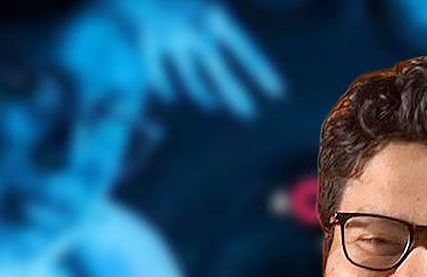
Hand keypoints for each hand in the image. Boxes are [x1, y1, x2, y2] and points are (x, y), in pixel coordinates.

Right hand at [119, 0, 284, 120]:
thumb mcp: (214, 6)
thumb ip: (226, 30)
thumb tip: (246, 63)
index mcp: (218, 18)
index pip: (247, 52)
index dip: (264, 74)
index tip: (279, 94)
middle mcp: (197, 31)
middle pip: (221, 75)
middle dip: (237, 96)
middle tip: (250, 114)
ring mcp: (172, 39)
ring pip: (192, 82)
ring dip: (204, 97)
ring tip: (213, 104)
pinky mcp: (147, 41)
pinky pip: (157, 77)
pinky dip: (165, 89)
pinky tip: (172, 96)